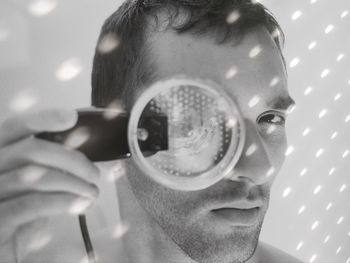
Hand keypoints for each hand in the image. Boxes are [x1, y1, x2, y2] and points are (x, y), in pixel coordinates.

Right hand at [0, 109, 99, 261]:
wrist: (1, 250)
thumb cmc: (18, 212)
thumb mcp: (31, 185)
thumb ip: (47, 166)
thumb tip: (81, 155)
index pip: (16, 127)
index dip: (43, 118)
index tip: (71, 116)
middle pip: (32, 149)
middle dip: (72, 159)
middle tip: (94, 173)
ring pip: (36, 176)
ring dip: (74, 183)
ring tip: (91, 192)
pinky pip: (33, 204)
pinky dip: (63, 202)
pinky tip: (79, 204)